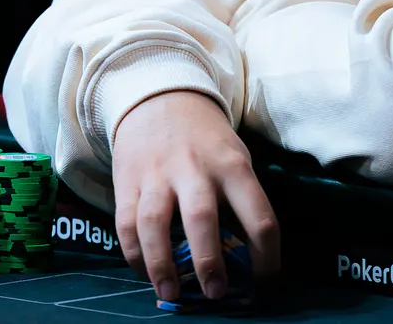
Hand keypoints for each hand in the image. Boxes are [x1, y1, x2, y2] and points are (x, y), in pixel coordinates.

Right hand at [111, 90, 279, 301]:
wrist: (161, 98)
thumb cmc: (207, 141)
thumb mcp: (235, 159)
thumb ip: (238, 202)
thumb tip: (244, 261)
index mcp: (233, 166)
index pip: (259, 216)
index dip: (266, 256)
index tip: (263, 282)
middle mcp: (195, 168)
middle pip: (202, 217)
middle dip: (209, 262)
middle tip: (215, 293)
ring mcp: (157, 174)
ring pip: (154, 222)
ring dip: (162, 264)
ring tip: (170, 294)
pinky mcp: (127, 180)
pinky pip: (126, 222)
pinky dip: (133, 253)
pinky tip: (144, 272)